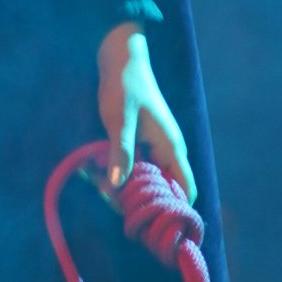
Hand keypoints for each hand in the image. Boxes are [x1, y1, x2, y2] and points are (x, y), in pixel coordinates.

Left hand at [96, 23, 195, 204]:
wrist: (121, 58)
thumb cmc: (124, 87)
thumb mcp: (119, 120)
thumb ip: (120, 152)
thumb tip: (117, 185)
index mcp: (171, 148)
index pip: (186, 190)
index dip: (174, 209)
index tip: (152, 223)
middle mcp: (167, 151)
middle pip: (162, 190)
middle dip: (138, 200)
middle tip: (109, 199)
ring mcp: (154, 147)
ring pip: (144, 179)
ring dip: (123, 186)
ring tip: (96, 182)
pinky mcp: (141, 142)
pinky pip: (133, 166)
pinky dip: (118, 171)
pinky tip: (95, 170)